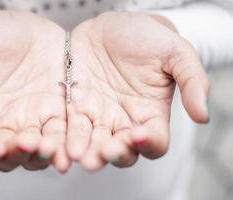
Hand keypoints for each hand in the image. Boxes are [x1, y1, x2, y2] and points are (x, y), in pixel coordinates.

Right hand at [0, 11, 70, 172]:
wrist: (27, 26)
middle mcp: (5, 123)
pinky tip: (71, 146)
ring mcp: (32, 121)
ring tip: (50, 145)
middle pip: (8, 158)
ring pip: (35, 154)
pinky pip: (62, 137)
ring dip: (43, 156)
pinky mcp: (57, 113)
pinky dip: (66, 146)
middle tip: (28, 142)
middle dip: (18, 155)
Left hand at [68, 12, 209, 170]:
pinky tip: (59, 142)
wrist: (108, 26)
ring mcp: (98, 117)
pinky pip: (69, 128)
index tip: (137, 134)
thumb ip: (191, 80)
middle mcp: (124, 122)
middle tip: (104, 152)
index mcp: (151, 114)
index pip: (154, 141)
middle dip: (112, 154)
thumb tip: (203, 114)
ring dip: (86, 152)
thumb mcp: (174, 51)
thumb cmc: (145, 36)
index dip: (147, 143)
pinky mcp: (75, 109)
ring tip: (78, 153)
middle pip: (121, 151)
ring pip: (93, 144)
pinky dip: (64, 138)